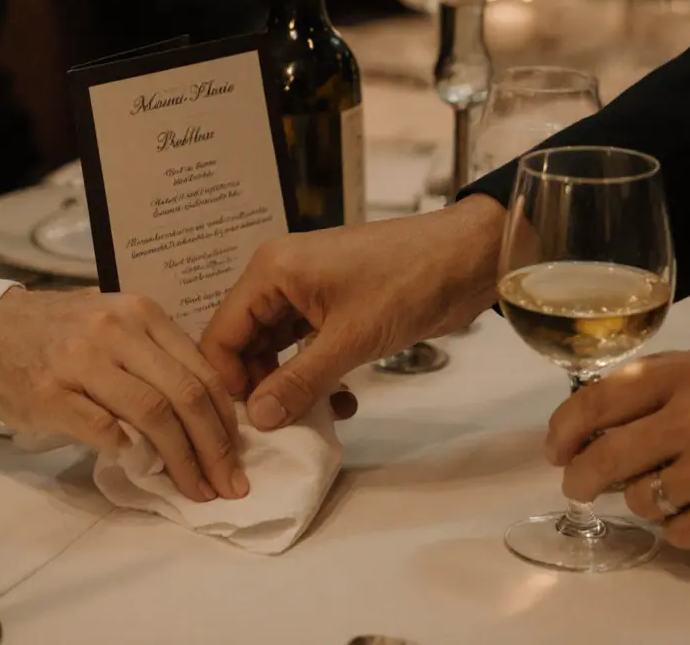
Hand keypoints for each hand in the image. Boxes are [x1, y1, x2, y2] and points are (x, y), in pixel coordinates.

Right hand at [0, 288, 245, 501]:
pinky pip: (101, 428)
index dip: (226, 421)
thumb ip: (159, 362)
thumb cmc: (62, 335)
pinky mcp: (49, 394)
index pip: (203, 372)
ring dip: (181, 460)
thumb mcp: (119, 329)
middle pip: (186, 395)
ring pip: (153, 414)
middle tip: (228, 484)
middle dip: (215, 448)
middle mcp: (118, 332)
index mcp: (143, 315)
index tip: (237, 456)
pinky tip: (140, 466)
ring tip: (195, 488)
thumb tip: (209, 419)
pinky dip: (128, 451)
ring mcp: (82, 361)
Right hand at [200, 195, 506, 429]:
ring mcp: (308, 294)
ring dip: (293, 386)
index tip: (243, 424)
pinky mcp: (334, 309)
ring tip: (315, 418)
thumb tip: (259, 419)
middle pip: (246, 343)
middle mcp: (281, 278)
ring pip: (279, 350)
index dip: (226, 380)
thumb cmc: (407, 282)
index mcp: (271, 270)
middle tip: (279, 429)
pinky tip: (342, 401)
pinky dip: (317, 376)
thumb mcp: (349, 339)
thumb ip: (299, 381)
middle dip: (261, 387)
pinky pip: (307, 349)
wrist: (467, 259)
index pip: (222, 332)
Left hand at [547, 348, 689, 547]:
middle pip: (604, 458)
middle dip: (580, 476)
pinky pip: (676, 532)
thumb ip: (665, 384)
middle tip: (577, 483)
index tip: (556, 446)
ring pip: (639, 498)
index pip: (599, 399)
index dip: (565, 427)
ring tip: (670, 487)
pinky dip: (679, 526)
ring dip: (643, 498)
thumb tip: (604, 415)